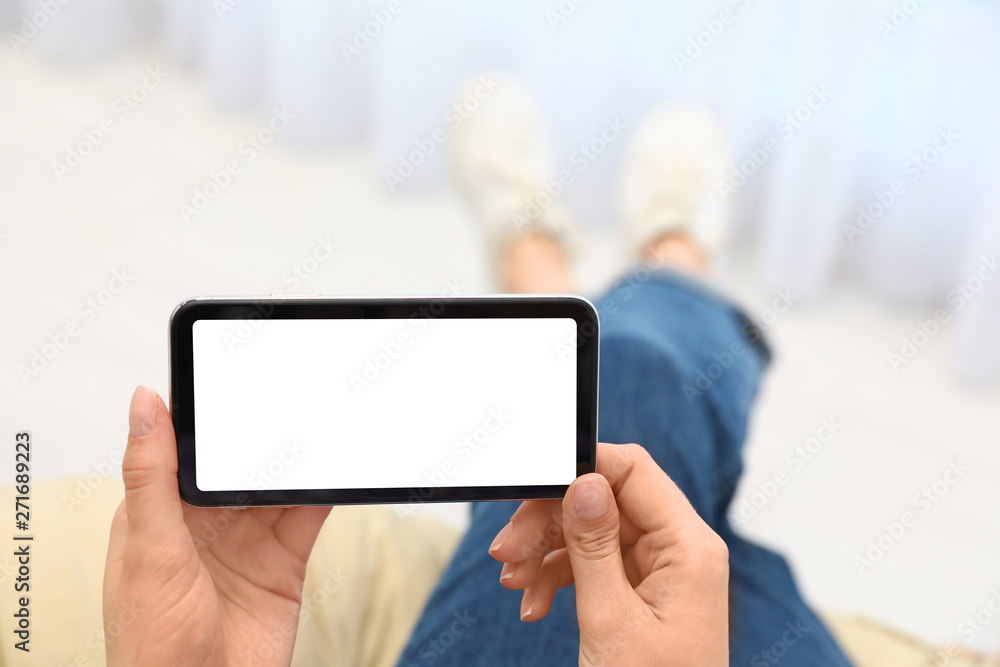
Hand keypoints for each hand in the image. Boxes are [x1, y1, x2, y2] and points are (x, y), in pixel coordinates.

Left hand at [103, 386, 331, 665]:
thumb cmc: (153, 646)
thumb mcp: (149, 550)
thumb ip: (152, 475)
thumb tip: (144, 402)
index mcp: (160, 511)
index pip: (188, 446)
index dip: (212, 413)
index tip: (237, 378)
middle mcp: (205, 522)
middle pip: (242, 461)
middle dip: (266, 432)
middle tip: (296, 395)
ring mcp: (247, 541)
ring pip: (278, 484)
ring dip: (299, 459)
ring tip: (324, 425)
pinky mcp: (284, 561)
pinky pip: (309, 514)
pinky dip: (325, 491)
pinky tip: (337, 470)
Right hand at [489, 443, 728, 666]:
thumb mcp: (611, 619)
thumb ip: (594, 545)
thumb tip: (584, 481)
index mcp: (688, 547)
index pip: (633, 471)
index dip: (581, 468)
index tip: (531, 484)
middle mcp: (679, 550)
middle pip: (604, 500)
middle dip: (549, 522)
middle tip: (506, 549)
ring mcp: (660, 571)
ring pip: (591, 532)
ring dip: (545, 553)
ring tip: (514, 585)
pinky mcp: (642, 591)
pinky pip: (592, 563)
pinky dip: (557, 578)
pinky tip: (533, 604)